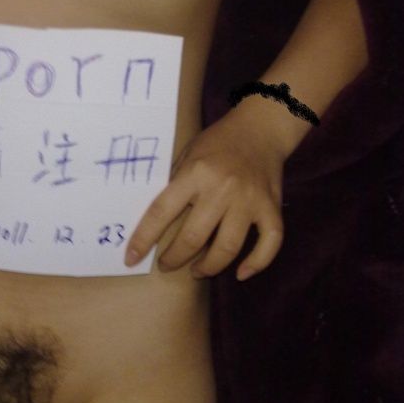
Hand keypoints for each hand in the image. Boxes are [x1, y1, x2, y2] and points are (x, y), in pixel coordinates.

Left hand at [125, 109, 284, 280]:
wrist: (260, 128)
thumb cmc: (217, 142)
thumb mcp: (187, 154)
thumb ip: (175, 185)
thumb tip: (155, 223)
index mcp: (194, 173)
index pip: (161, 212)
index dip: (143, 239)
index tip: (131, 258)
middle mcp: (222, 188)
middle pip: (194, 237)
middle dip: (175, 258)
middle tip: (167, 265)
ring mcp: (250, 200)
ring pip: (228, 247)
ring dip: (209, 267)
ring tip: (197, 271)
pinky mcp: (272, 207)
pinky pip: (270, 243)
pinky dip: (257, 263)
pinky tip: (241, 273)